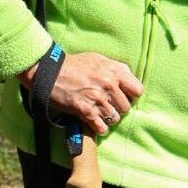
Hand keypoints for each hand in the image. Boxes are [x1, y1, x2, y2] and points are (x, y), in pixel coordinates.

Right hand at [18, 52, 143, 135]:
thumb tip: (130, 78)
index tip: (124, 96)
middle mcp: (109, 85)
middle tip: (108, 105)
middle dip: (118, 108)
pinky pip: (101, 127)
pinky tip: (95, 123)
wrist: (49, 71)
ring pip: (114, 118)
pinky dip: (99, 128)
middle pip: (126, 107)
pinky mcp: (85, 111)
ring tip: (100, 113)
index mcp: (115, 71)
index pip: (138, 90)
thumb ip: (116, 68)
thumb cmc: (74, 65)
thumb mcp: (99, 59)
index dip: (132, 95)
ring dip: (108, 118)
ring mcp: (98, 99)